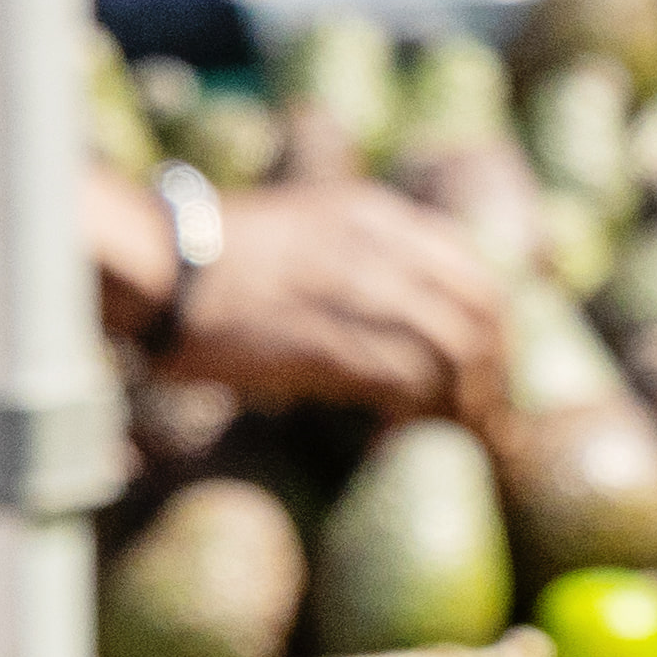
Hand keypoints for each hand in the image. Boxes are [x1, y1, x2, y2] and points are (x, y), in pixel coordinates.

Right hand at [158, 178, 503, 418]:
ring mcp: (363, 293)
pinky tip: (397, 440)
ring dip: (465, 404)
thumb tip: (389, 307)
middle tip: (483, 415)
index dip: (490, 319)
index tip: (486, 360)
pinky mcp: (334, 344)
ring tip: (453, 439)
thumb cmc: (212, 255)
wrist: (164, 264)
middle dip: (492, 369)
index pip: (471, 262)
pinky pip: (408, 385)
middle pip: (479, 311)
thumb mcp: (304, 225)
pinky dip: (417, 419)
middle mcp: (384, 248)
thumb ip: (356, 252)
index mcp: (377, 215)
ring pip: (455, 352)